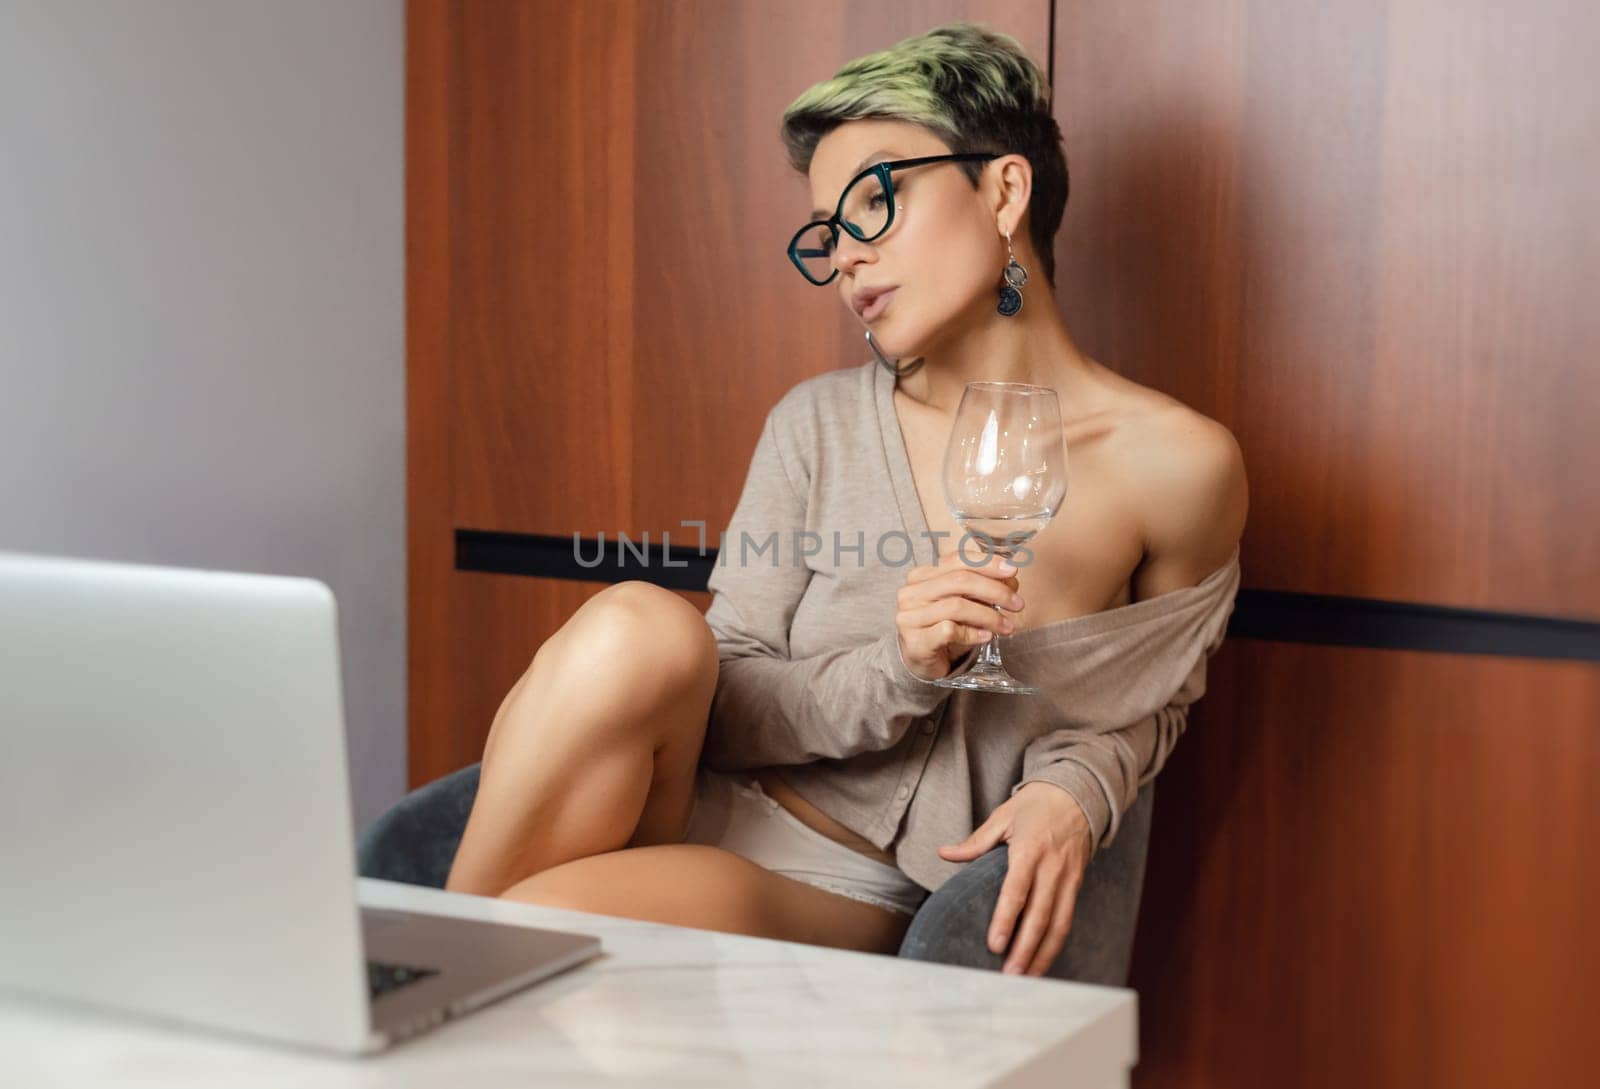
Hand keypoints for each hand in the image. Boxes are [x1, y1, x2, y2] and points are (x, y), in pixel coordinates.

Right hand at [895, 546, 1022, 680]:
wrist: (920, 660)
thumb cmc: (943, 627)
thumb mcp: (964, 603)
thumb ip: (983, 588)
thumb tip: (1011, 580)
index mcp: (921, 576)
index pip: (956, 560)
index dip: (987, 563)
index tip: (1012, 571)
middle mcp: (911, 592)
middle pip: (959, 580)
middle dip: (995, 590)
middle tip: (1018, 604)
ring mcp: (910, 617)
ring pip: (957, 606)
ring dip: (989, 616)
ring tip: (1007, 626)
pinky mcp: (915, 641)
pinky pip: (949, 630)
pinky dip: (973, 633)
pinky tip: (987, 636)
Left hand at [937, 781, 1094, 976]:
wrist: (1077, 794)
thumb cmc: (1035, 805)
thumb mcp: (1003, 817)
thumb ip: (975, 842)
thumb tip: (944, 853)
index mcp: (1029, 850)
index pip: (1016, 891)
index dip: (1006, 920)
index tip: (994, 945)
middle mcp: (1052, 867)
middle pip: (1040, 915)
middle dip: (1025, 948)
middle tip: (1009, 975)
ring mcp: (1068, 878)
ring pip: (1058, 924)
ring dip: (1043, 954)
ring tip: (1026, 978)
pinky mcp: (1077, 884)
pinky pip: (1068, 919)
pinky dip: (1056, 943)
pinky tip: (1043, 961)